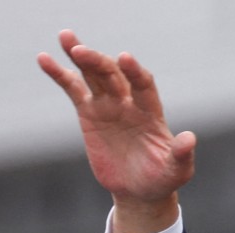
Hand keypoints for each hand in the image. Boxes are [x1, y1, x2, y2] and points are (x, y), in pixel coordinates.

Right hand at [37, 30, 195, 232]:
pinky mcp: (89, 113)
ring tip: (66, 38)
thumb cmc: (163, 179)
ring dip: (81, 56)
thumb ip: (182, 154)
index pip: (143, 85)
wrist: (140, 191)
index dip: (135, 72)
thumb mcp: (177, 171)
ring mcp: (108, 105)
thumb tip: (190, 138)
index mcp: (151, 113)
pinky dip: (60, 74)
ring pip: (94, 75)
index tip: (125, 58)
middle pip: (114, 75)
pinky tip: (44, 58)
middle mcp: (129, 103)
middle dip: (99, 62)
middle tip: (81, 51)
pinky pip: (74, 89)